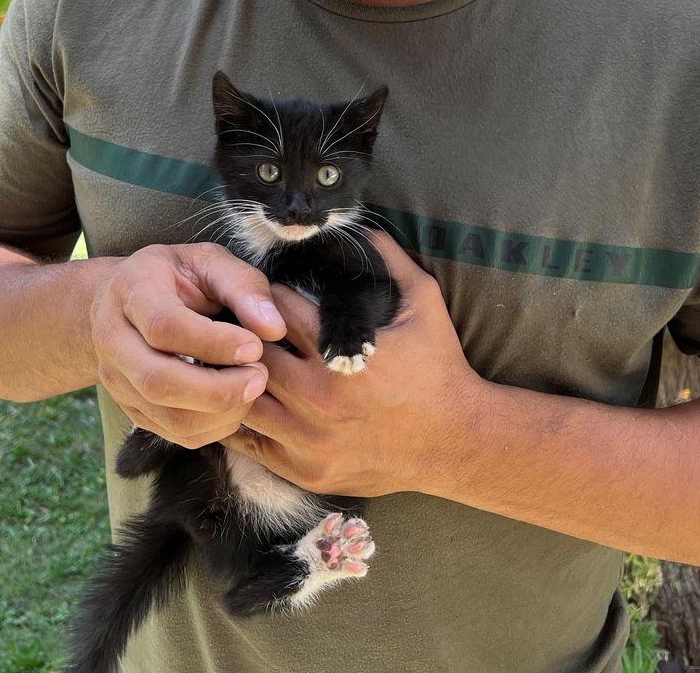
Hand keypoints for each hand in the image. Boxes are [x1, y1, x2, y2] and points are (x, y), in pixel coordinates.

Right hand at [91, 243, 287, 448]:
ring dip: (220, 412)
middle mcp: (112, 338)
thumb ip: (243, 286)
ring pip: (166, 415)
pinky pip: (173, 433)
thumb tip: (274, 329)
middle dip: (218, 389)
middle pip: (158, 380)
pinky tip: (234, 405)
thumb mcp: (208, 262)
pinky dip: (213, 428)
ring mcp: (116, 378)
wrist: (125, 298)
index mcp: (130, 290)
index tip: (255, 346)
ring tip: (251, 388)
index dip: (213, 343)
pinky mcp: (129, 407)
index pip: (164, 326)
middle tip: (260, 377)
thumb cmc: (176, 276)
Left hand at [222, 232, 483, 497]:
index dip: (271, 297)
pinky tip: (251, 401)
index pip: (276, 311)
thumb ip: (391, 260)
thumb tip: (363, 227)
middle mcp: (319, 397)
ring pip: (245, 398)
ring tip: (245, 363)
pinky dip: (243, 420)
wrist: (457, 441)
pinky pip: (251, 443)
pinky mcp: (306, 470)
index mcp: (339, 354)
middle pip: (253, 353)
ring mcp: (309, 439)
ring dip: (242, 377)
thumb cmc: (440, 369)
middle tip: (247, 327)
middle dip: (248, 335)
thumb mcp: (424, 303)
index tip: (273, 297)